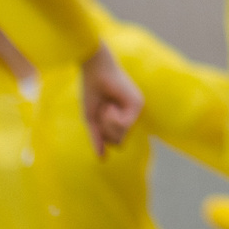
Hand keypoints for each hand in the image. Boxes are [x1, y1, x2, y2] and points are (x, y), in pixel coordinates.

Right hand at [79, 42, 144, 156]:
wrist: (94, 70)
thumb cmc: (91, 91)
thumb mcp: (92, 120)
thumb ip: (97, 138)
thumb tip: (102, 159)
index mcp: (122, 118)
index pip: (116, 142)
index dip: (103, 137)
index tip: (96, 123)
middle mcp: (131, 115)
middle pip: (120, 142)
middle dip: (105, 131)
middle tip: (101, 113)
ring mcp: (136, 110)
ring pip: (123, 135)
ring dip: (108, 124)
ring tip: (106, 107)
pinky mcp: (138, 104)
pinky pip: (125, 125)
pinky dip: (113, 119)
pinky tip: (110, 106)